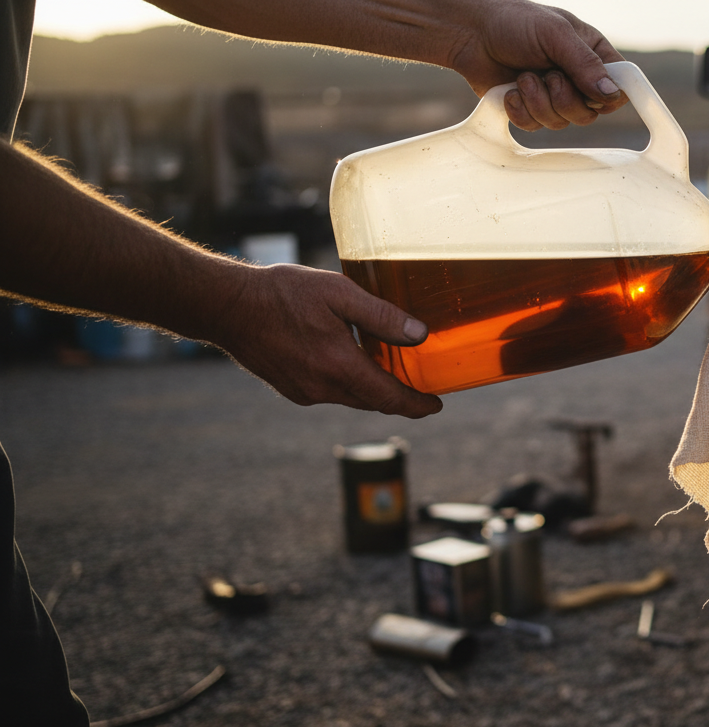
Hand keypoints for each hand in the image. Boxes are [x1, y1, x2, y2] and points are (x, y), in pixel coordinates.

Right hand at [213, 264, 443, 418]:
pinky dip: (349, 383)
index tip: (436, 405)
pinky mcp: (291, 389)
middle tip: (420, 386)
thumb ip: (381, 316)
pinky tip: (351, 361)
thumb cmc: (281, 294)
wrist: (226, 307)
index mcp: (339, 367)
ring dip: (373, 388)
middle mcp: (323, 388)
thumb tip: (419, 334)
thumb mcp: (338, 293)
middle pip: (373, 401)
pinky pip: (331, 392)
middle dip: (399, 397)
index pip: (390, 398)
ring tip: (389, 370)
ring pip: (352, 397)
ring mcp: (305, 392)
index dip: (417, 404)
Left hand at [443, 0, 629, 129]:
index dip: (608, 97)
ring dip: (538, 102)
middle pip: (590, 113)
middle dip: (563, 98)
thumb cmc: (514, 22)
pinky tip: (511, 91)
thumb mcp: (555, 34)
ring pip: (562, 123)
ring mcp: (553, 96)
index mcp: (592, 54)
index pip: (619, 87)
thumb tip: (610, 93)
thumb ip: (584, 63)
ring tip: (523, 77)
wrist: (470, 34)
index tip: (592, 93)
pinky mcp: (530, 109)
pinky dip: (520, 111)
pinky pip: (535, 127)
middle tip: (546, 74)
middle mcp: (576, 78)